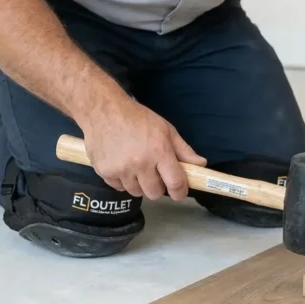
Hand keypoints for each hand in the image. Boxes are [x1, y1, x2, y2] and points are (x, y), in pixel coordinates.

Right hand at [79, 97, 205, 200]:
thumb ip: (183, 150)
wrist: (103, 111)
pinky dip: (122, 181)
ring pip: (136, 192)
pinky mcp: (105, 172)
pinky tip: (122, 165)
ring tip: (136, 167)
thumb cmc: (137, 119)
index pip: (175, 183)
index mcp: (159, 151)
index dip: (180, 192)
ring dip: (139, 184)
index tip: (179, 192)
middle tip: (154, 174)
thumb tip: (201, 164)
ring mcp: (121, 169)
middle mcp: (140, 163)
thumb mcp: (165, 129)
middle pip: (155, 193)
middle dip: (158, 187)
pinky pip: (119, 187)